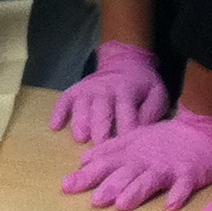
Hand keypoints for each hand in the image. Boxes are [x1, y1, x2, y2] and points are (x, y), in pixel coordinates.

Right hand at [50, 41, 169, 144]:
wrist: (124, 62)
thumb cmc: (142, 85)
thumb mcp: (157, 93)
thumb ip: (152, 111)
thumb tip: (142, 129)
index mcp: (127, 91)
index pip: (126, 113)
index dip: (126, 130)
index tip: (126, 149)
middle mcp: (105, 90)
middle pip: (102, 111)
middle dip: (101, 128)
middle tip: (99, 146)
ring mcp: (88, 89)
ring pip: (82, 107)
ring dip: (80, 122)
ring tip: (80, 138)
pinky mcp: (75, 90)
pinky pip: (64, 100)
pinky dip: (58, 112)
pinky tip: (54, 127)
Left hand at [62, 106, 211, 210]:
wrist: (204, 128)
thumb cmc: (166, 138)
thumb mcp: (135, 138)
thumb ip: (110, 150)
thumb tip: (84, 160)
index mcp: (132, 153)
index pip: (105, 164)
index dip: (86, 175)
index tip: (66, 186)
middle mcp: (146, 160)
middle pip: (126, 174)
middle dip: (110, 186)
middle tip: (94, 201)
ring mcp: (168, 167)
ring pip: (150, 180)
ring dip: (136, 191)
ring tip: (123, 205)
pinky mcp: (189, 174)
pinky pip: (184, 185)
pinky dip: (178, 194)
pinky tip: (171, 205)